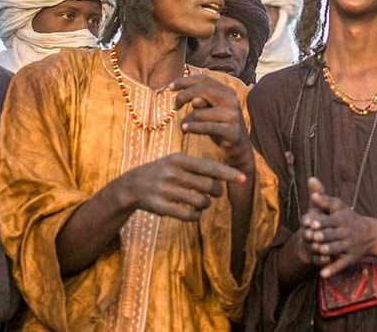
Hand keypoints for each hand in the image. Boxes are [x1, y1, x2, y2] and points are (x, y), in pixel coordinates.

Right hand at [120, 152, 245, 221]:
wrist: (132, 185)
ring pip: (200, 201)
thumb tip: (226, 175)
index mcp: (178, 159)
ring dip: (206, 204)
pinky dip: (196, 216)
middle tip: (216, 192)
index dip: (228, 174)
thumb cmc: (163, 171)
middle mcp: (172, 173)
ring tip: (203, 201)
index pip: (209, 167)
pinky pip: (188, 215)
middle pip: (208, 185)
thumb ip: (199, 167)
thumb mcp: (176, 161)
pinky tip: (194, 213)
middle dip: (217, 191)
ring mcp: (165, 190)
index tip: (244, 178)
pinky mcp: (160, 207)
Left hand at [174, 74, 253, 173]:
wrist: (239, 147)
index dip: (185, 81)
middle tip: (175, 106)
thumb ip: (201, 101)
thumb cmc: (219, 126)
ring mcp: (232, 115)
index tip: (170, 87)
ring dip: (186, 119)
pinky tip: (184, 129)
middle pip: (201, 90)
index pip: (203, 79)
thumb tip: (193, 100)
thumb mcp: (209, 111)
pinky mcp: (232, 131)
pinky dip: (193, 127)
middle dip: (183, 96)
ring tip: (183, 126)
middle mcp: (231, 100)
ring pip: (200, 112)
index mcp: (227, 91)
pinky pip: (207, 127)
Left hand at [303, 177, 376, 276]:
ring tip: (318, 250)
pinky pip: (341, 265)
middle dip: (322, 235)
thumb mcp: (339, 206)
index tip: (309, 221)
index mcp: (342, 219)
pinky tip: (323, 274)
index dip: (320, 221)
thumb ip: (324, 197)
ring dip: (328, 249)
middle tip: (311, 236)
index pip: (330, 219)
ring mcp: (348, 246)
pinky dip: (332, 269)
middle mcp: (346, 232)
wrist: (371, 235)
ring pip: (337, 248)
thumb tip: (310, 179)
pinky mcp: (350, 258)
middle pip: (333, 234)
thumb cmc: (349, 218)